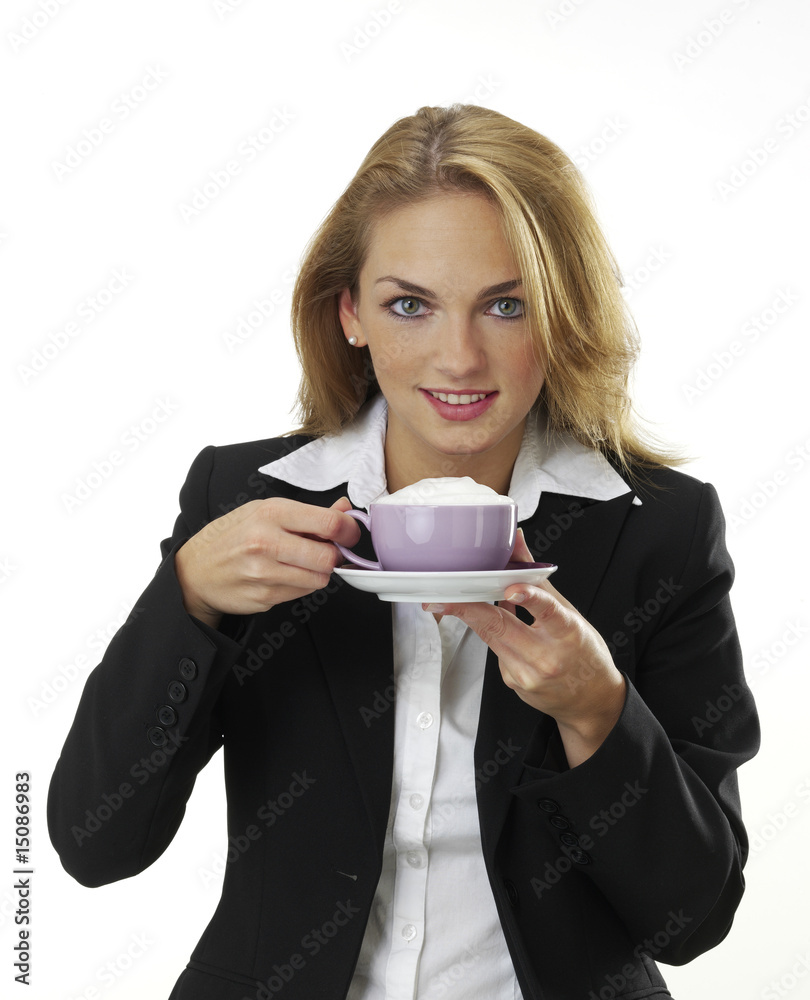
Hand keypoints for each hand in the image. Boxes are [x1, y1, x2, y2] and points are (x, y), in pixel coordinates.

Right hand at [174, 496, 359, 628]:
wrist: (196, 569)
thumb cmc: (232, 536)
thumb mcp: (265, 512)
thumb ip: (308, 514)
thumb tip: (344, 509)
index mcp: (271, 513)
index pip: (329, 523)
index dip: (348, 530)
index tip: (349, 534)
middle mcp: (266, 542)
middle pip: (328, 557)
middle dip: (334, 556)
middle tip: (327, 551)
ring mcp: (264, 573)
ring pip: (318, 579)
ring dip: (317, 573)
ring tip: (300, 563)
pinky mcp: (264, 598)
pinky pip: (301, 594)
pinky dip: (300, 585)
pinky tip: (283, 575)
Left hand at [422, 529, 625, 766]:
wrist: (591, 699)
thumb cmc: (582, 651)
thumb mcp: (568, 611)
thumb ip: (537, 578)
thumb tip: (516, 539)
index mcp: (567, 634)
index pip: (549, 612)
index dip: (529, 598)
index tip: (512, 588)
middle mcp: (546, 657)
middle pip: (501, 629)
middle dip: (468, 610)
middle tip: (441, 599)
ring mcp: (526, 674)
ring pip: (490, 637)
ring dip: (474, 616)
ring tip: (457, 601)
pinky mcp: (512, 682)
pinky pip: (494, 649)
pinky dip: (492, 633)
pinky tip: (501, 629)